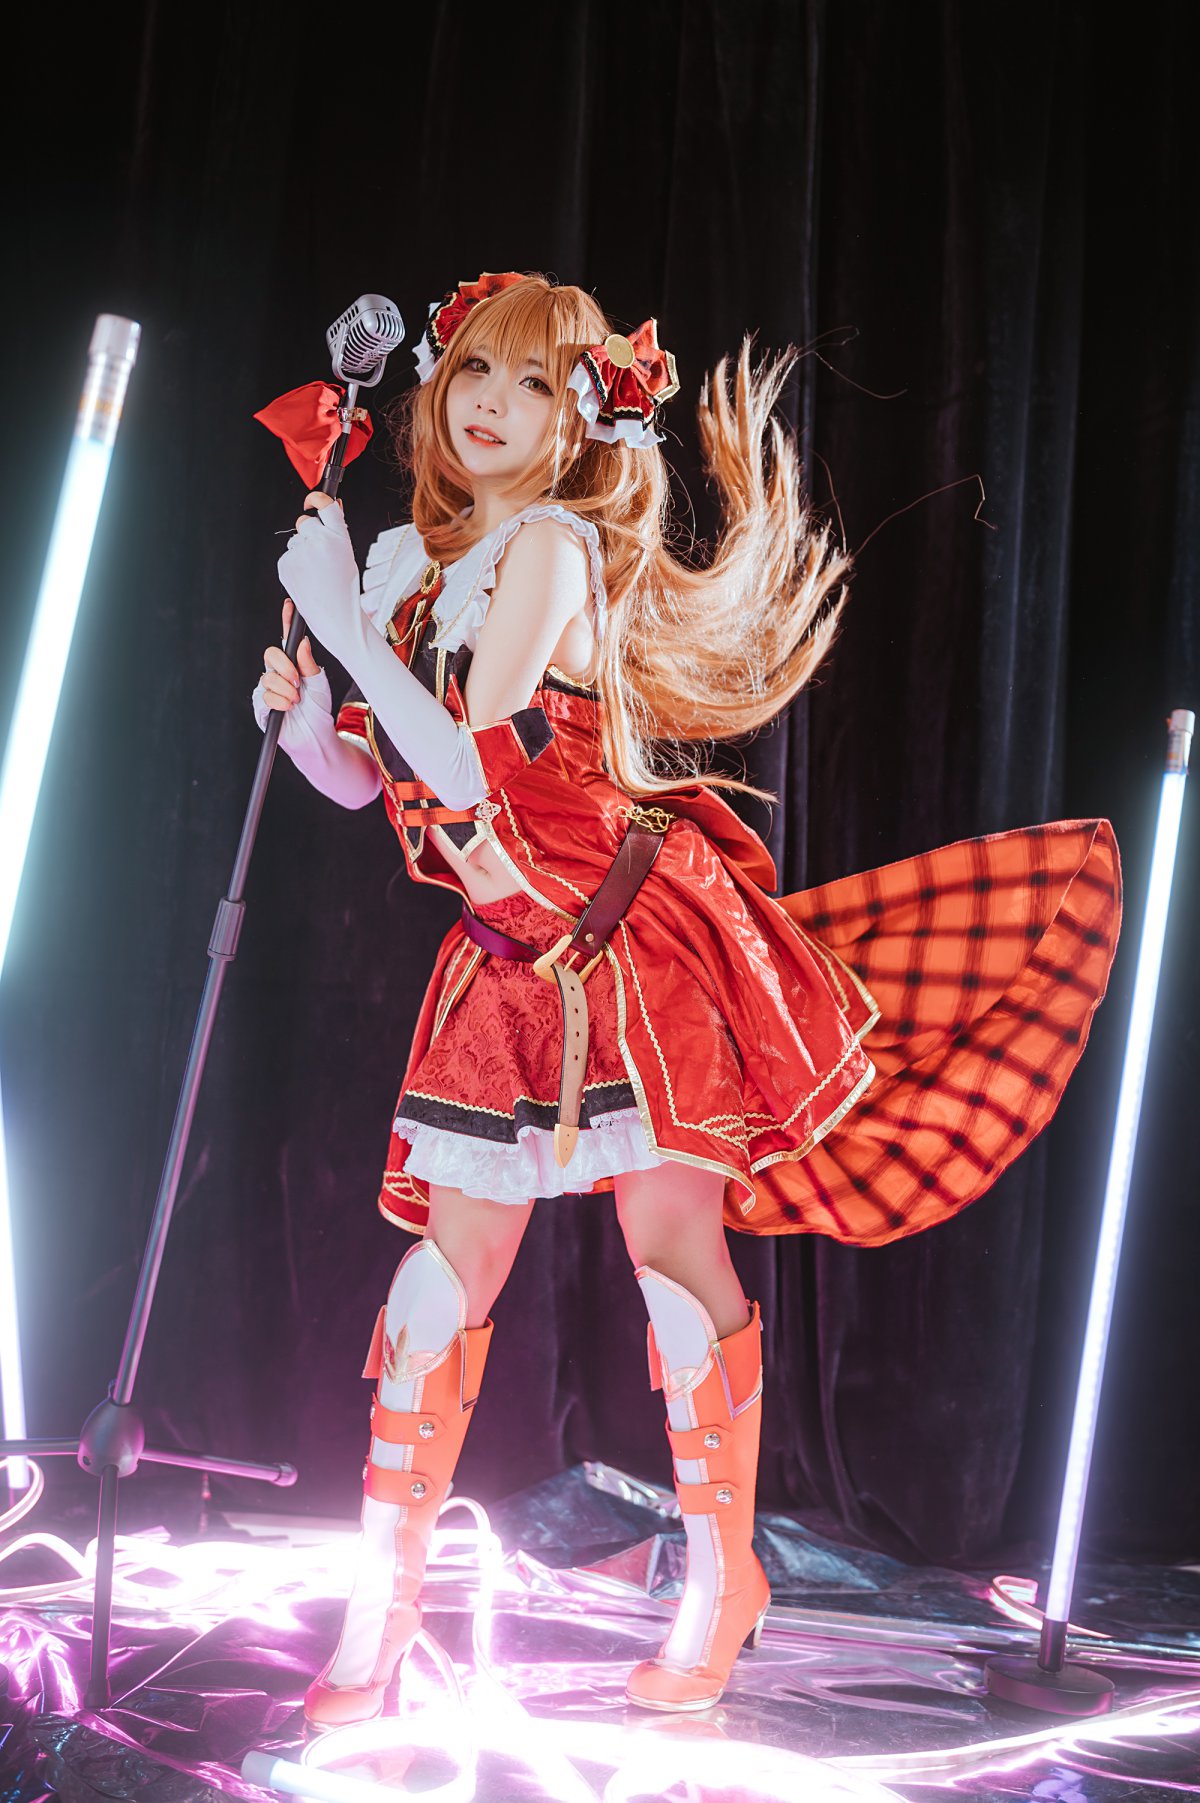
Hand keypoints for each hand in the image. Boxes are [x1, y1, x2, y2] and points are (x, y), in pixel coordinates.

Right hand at [259, 599, 320, 710]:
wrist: (316, 737)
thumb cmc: (319, 710)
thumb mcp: (319, 684)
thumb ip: (309, 665)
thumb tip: (302, 644)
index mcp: (294, 664)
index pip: (287, 640)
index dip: (287, 622)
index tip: (290, 605)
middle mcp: (279, 673)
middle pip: (270, 654)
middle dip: (284, 666)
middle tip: (297, 680)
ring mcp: (269, 688)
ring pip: (268, 677)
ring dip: (286, 689)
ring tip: (297, 701)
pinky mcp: (262, 706)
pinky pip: (265, 696)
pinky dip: (280, 702)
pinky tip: (288, 708)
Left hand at [276, 490, 360, 652]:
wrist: (336, 616)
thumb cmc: (345, 589)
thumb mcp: (347, 555)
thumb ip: (337, 529)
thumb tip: (334, 503)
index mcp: (339, 538)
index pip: (324, 503)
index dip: (315, 497)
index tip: (310, 500)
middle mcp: (319, 542)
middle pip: (305, 523)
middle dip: (308, 534)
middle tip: (319, 555)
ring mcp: (300, 553)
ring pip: (294, 541)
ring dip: (301, 552)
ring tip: (315, 573)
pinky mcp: (286, 565)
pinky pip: (287, 557)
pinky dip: (294, 565)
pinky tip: (306, 578)